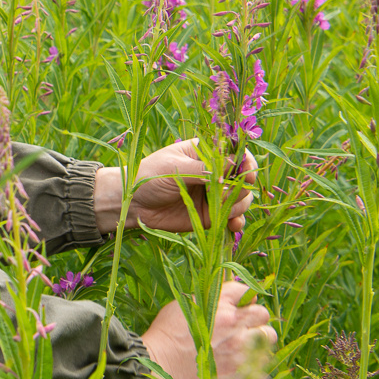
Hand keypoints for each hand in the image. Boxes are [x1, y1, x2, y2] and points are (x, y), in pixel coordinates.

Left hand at [96, 138, 256, 233]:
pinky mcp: (211, 215)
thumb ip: (205, 168)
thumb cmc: (150, 176)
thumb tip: (236, 164)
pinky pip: (232, 218)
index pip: (238, 154)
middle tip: (223, 194)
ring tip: (221, 210)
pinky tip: (232, 225)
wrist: (132, 203)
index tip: (246, 174)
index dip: (247, 163)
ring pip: (242, 200)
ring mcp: (214, 195)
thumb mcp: (176, 168)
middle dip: (240, 188)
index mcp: (207, 153)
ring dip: (238, 206)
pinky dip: (236, 222)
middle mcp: (215, 173)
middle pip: (244, 179)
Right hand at [138, 280, 276, 378]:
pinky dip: (255, 361)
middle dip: (255, 319)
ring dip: (260, 339)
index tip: (239, 306)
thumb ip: (207, 300)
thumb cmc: (165, 334)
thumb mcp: (182, 305)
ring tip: (247, 344)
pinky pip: (262, 361)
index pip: (246, 291)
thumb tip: (221, 298)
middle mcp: (234, 322)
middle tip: (244, 326)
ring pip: (268, 336)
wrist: (159, 365)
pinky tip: (241, 362)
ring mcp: (239, 347)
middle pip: (262, 313)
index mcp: (219, 303)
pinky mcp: (240, 369)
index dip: (244, 298)